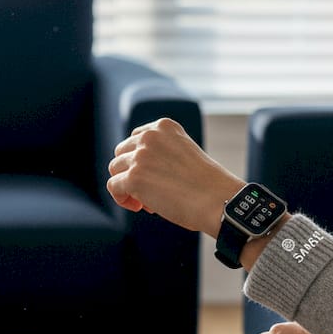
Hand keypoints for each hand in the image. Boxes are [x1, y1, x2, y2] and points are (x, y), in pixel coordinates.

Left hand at [106, 118, 242, 234]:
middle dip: (132, 173)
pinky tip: (139, 207)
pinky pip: (113, 186)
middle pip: (121, 153)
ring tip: (147, 202)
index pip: (135, 138)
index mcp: (164, 126)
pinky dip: (122, 198)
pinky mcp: (134, 177)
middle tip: (151, 193)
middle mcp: (150, 136)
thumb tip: (133, 171)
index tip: (154, 176)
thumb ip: (161, 154)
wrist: (219, 200)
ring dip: (127, 186)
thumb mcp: (183, 154)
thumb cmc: (207, 185)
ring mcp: (140, 156)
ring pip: (115, 169)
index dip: (140, 160)